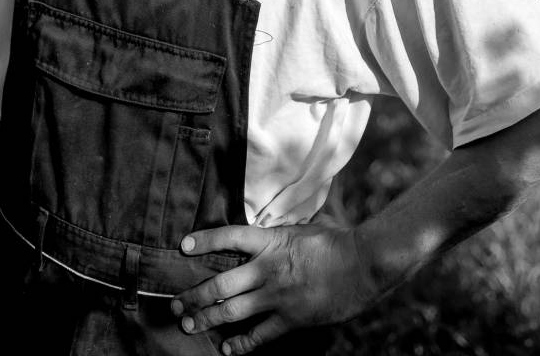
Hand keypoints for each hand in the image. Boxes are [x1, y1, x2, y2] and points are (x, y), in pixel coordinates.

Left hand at [171, 223, 368, 353]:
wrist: (363, 265)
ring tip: (188, 324)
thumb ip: (288, 220)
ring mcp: (277, 296)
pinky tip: (226, 349)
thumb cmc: (338, 239)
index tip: (183, 245)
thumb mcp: (308, 222)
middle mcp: (267, 269)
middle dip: (194, 295)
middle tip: (176, 303)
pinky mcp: (290, 319)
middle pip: (221, 284)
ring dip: (206, 319)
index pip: (229, 237)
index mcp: (271, 240)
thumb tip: (286, 199)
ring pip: (232, 311)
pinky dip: (240, 344)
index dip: (204, 241)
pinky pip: (259, 335)